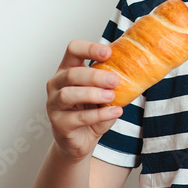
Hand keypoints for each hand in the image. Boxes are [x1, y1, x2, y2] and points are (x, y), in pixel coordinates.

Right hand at [45, 40, 122, 162]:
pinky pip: (79, 117)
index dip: (90, 48)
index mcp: (67, 70)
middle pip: (72, 74)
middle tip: (115, 80)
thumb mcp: (102, 91)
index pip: (73, 50)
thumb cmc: (91, 110)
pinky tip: (115, 112)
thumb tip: (134, 68)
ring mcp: (53, 104)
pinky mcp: (59, 124)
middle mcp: (56, 84)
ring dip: (93, 94)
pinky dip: (100, 114)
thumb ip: (110, 80)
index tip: (108, 53)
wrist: (81, 140)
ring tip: (112, 96)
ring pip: (69, 95)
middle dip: (95, 76)